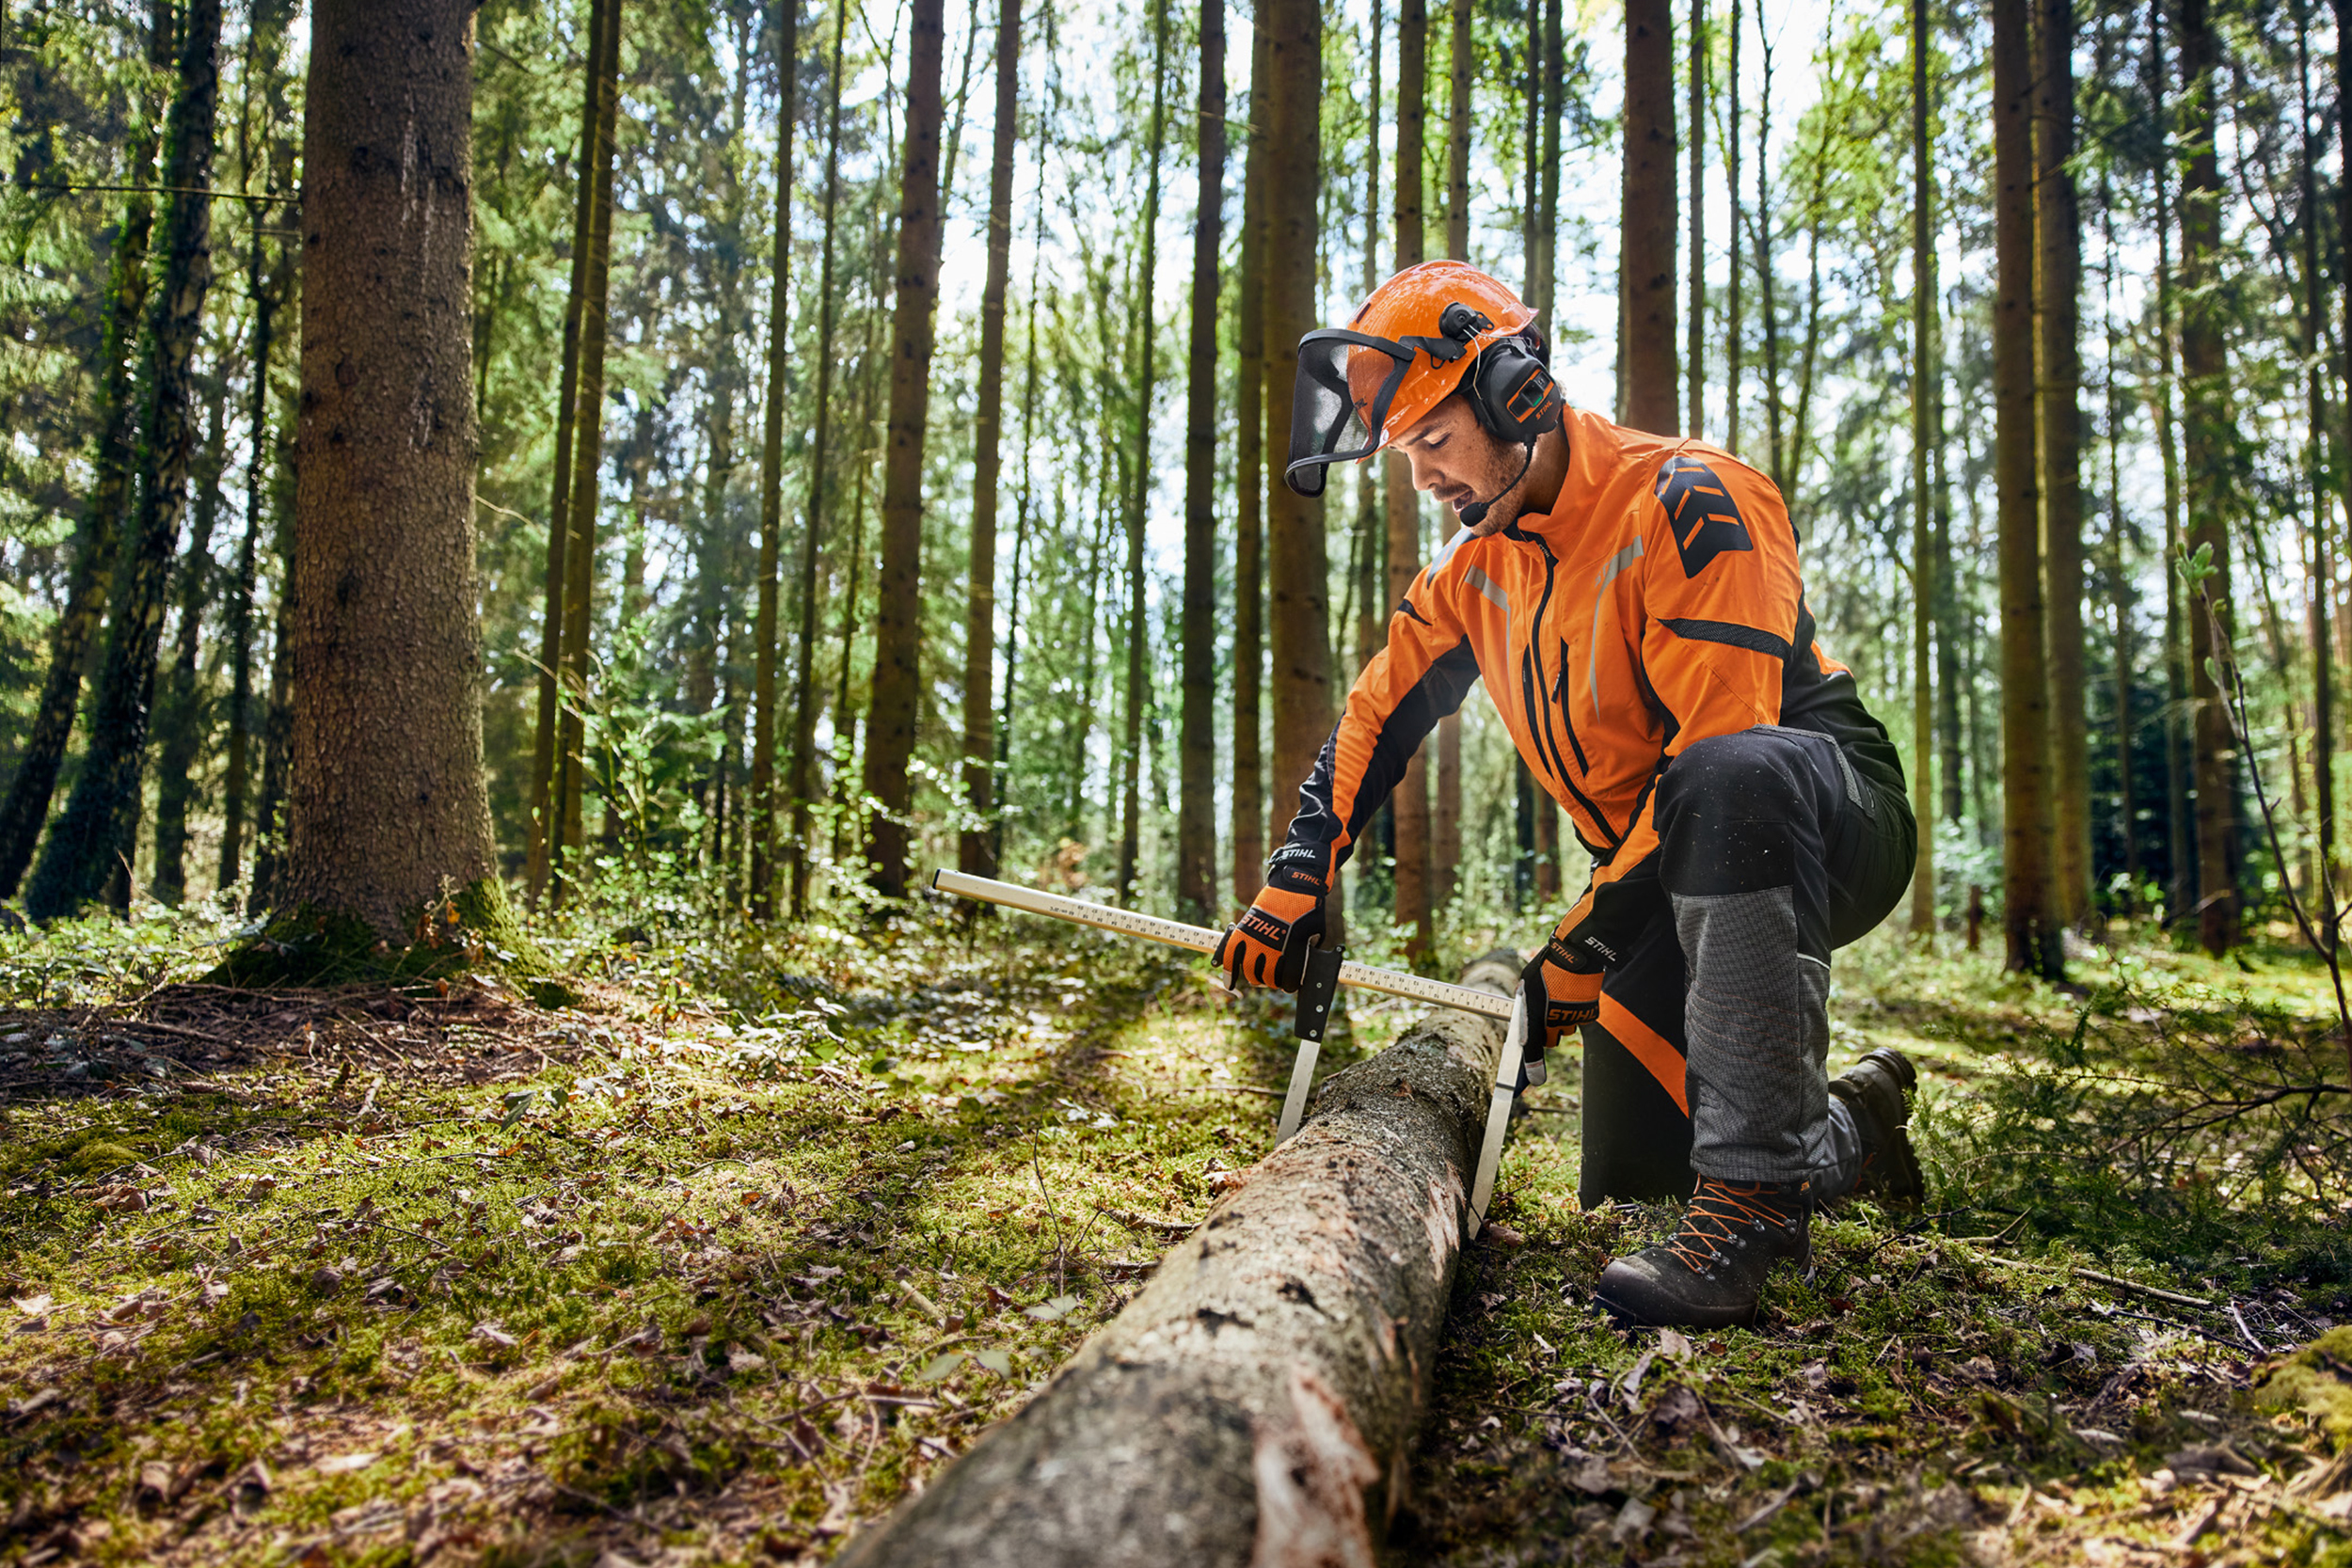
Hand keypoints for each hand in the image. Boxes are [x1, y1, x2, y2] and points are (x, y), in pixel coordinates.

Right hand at [1214, 886, 1325, 991]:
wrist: (1294, 886)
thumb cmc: (1308, 910)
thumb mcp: (1315, 933)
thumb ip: (1306, 952)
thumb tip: (1301, 967)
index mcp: (1292, 951)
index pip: (1288, 981)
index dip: (1289, 986)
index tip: (1289, 986)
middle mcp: (1272, 948)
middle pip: (1266, 978)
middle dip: (1270, 982)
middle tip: (1272, 980)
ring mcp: (1256, 939)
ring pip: (1249, 970)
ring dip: (1253, 978)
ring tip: (1257, 977)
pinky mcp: (1244, 930)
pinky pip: (1232, 955)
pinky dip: (1229, 972)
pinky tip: (1230, 983)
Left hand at [1517, 939, 1602, 1084]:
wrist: (1577, 955)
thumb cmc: (1547, 966)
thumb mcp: (1527, 980)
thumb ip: (1524, 999)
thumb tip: (1521, 1006)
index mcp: (1535, 1014)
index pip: (1533, 1046)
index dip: (1533, 1065)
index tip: (1535, 1080)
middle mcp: (1553, 1021)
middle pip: (1548, 1040)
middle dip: (1546, 1032)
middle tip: (1546, 1013)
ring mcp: (1572, 1019)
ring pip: (1565, 1030)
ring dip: (1561, 1021)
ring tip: (1560, 998)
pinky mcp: (1588, 1014)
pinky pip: (1580, 1020)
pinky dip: (1577, 1012)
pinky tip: (1574, 996)